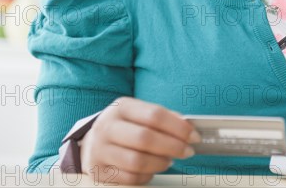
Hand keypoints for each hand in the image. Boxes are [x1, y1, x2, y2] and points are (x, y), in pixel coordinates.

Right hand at [80, 97, 199, 184]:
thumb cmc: (125, 126)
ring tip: (169, 160)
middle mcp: (107, 126)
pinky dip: (147, 175)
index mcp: (121, 107)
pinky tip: (153, 169)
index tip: (194, 136)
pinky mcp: (99, 171)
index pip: (154, 115)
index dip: (179, 127)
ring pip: (137, 161)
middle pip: (146, 138)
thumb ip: (163, 118)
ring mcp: (100, 150)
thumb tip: (188, 128)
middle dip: (173, 146)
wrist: (91, 141)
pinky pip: (130, 178)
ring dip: (161, 163)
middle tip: (187, 151)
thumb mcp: (140, 113)